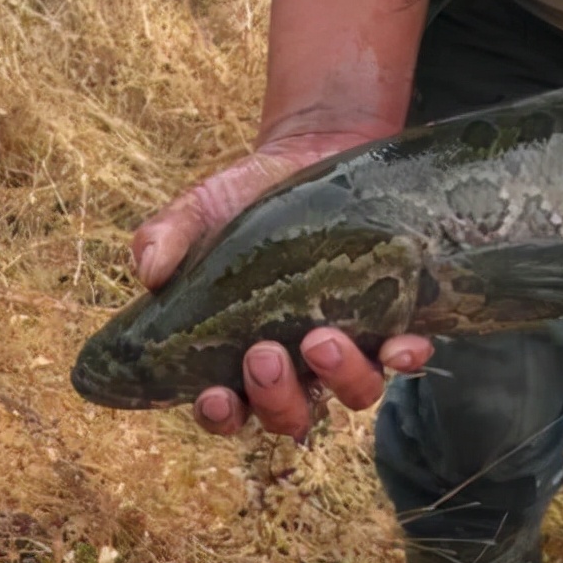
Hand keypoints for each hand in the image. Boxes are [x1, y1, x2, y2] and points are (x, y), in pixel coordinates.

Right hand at [131, 0, 442, 440]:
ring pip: (353, 396)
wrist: (330, 146)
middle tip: (274, 356)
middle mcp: (304, 355)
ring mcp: (359, 338)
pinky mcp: (406, 308)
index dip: (220, 413)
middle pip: (290, 417)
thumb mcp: (216, 199)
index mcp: (247, 340)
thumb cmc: (268, 184)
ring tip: (333, 339)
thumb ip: (177, 228)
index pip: (227, 402)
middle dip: (281, 400)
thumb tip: (146, 266)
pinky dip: (413, 353)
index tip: (213, 393)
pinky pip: (411, 352)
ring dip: (344, 382)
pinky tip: (416, 336)